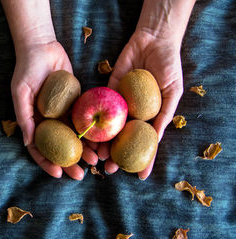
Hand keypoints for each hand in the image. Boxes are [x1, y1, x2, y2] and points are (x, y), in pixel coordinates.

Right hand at [12, 41, 97, 179]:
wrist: (43, 46)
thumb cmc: (27, 69)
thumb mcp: (20, 93)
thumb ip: (24, 117)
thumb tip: (28, 142)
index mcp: (34, 122)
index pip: (39, 148)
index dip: (47, 163)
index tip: (57, 174)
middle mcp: (49, 121)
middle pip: (60, 147)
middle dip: (69, 163)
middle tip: (80, 175)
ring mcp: (63, 113)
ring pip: (75, 137)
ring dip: (84, 151)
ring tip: (96, 162)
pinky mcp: (76, 103)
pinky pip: (85, 121)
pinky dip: (92, 133)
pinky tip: (102, 142)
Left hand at [97, 29, 183, 178]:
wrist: (152, 41)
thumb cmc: (168, 67)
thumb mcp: (172, 93)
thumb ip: (163, 115)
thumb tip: (155, 139)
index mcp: (148, 117)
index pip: (144, 143)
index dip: (143, 160)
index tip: (140, 177)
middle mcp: (131, 114)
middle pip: (122, 140)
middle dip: (116, 155)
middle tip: (109, 169)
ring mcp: (118, 104)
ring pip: (107, 128)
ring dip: (102, 144)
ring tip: (96, 157)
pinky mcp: (106, 91)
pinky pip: (97, 107)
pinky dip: (92, 121)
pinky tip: (87, 133)